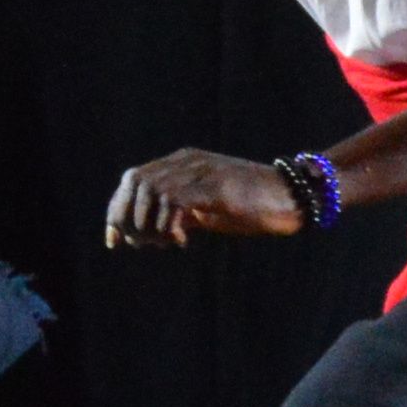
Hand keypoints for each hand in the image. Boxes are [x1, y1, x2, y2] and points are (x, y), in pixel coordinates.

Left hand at [106, 146, 313, 249]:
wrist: (293, 197)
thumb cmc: (253, 206)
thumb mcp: (209, 210)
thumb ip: (180, 213)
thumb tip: (148, 233)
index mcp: (183, 162)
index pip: (133, 178)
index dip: (117, 209)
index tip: (113, 239)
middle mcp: (188, 160)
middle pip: (135, 181)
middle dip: (126, 218)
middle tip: (138, 245)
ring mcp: (202, 170)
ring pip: (151, 191)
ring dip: (148, 224)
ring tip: (162, 244)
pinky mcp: (216, 186)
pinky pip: (175, 201)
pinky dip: (169, 225)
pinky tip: (181, 241)